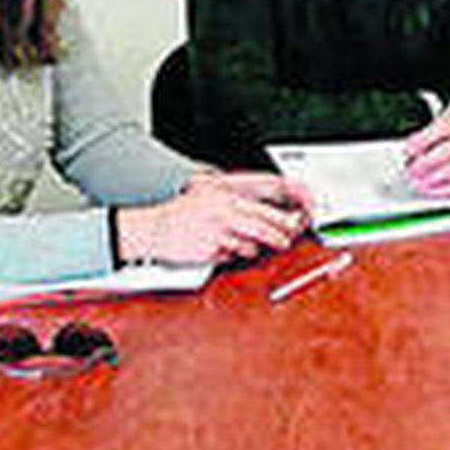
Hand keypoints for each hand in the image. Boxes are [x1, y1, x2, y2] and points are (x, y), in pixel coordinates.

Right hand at [117, 172, 309, 265]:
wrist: (153, 229)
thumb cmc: (183, 213)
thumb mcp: (210, 194)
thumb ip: (238, 201)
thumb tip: (268, 211)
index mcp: (226, 193)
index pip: (265, 203)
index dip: (284, 213)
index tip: (297, 218)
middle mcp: (224, 210)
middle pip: (263, 225)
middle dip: (279, 234)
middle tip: (286, 240)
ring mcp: (217, 231)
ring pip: (250, 243)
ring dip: (255, 247)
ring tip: (250, 245)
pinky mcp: (210, 250)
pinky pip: (232, 256)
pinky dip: (233, 255)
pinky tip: (222, 249)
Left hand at [403, 113, 449, 196]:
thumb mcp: (439, 131)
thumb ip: (425, 140)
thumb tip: (408, 156)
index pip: (441, 128)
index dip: (423, 139)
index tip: (407, 150)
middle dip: (427, 162)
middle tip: (410, 172)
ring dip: (435, 178)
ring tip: (419, 184)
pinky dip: (448, 189)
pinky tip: (434, 192)